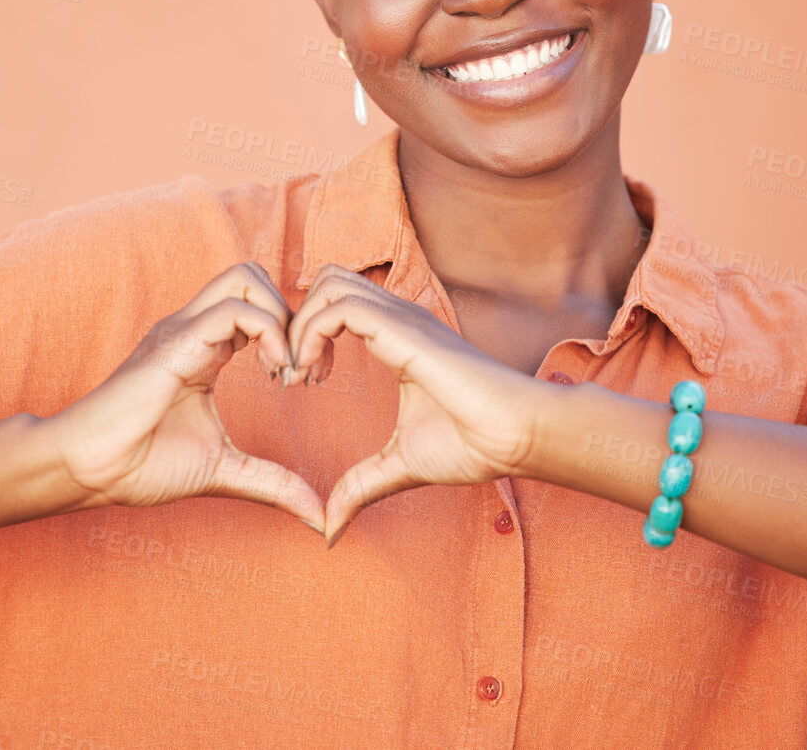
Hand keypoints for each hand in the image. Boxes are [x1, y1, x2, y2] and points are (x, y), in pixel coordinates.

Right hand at [43, 262, 323, 532]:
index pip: (259, 305)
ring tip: (289, 369)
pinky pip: (232, 311)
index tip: (308, 379)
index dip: (294, 334)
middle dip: (293, 312)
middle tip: (303, 367)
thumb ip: (272, 483)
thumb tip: (318, 515)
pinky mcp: (174, 343)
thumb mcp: (224, 470)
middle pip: (254, 276)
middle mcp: (194, 329)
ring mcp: (182, 330)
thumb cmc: (143, 465)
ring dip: (282, 317)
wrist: (91, 470)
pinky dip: (269, 332)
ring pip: (246, 278)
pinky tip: (276, 373)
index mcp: (205, 347)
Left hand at [287, 264, 546, 545]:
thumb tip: (330, 527)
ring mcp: (402, 318)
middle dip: (295, 319)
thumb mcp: (400, 464)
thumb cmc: (473, 444)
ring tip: (299, 373)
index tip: (299, 380)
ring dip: (300, 325)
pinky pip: (340, 307)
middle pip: (328, 279)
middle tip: (292, 372)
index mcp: (398, 337)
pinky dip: (312, 333)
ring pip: (329, 284)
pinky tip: (314, 375)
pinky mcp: (404, 329)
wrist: (515, 437)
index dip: (307, 333)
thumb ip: (361, 485)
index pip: (338, 302)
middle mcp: (398, 318)